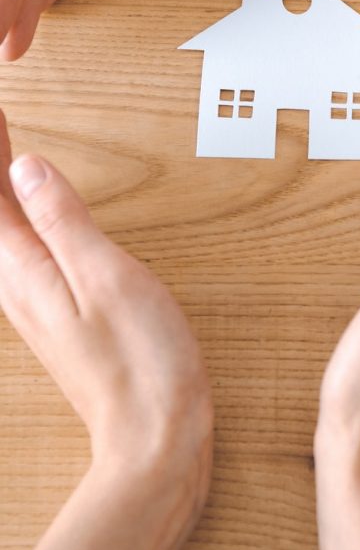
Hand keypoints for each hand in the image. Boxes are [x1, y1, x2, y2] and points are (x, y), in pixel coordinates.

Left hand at [0, 110, 211, 549]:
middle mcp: (19, 283)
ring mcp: (35, 298)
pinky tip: (27, 201)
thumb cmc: (140, 360)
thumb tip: (27, 167)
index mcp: (25, 269)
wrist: (154, 433)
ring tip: (2, 142)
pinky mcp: (57, 307)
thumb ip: (65, 220)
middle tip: (0, 117)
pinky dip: (19, 206)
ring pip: (4, 222)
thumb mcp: (108, 278)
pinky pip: (25, 240)